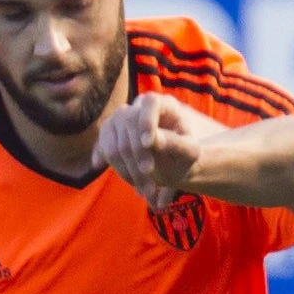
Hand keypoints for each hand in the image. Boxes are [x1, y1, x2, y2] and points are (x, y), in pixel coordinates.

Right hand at [92, 94, 210, 205]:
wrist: (172, 163)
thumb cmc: (184, 155)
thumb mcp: (189, 152)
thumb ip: (176, 144)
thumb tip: (154, 140)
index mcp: (164, 105)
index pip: (150, 103)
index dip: (147, 120)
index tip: (148, 144)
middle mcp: (139, 106)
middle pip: (128, 122)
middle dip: (138, 155)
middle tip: (150, 181)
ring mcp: (120, 118)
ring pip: (113, 139)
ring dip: (127, 169)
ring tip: (145, 190)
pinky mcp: (109, 133)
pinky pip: (105, 149)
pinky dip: (117, 169)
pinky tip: (132, 183)